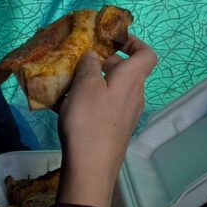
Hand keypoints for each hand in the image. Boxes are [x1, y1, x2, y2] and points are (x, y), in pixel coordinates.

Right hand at [56, 35, 156, 206]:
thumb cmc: (89, 120)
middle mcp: (133, 95)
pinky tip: (60, 105)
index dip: (133, 42)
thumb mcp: (84, 85)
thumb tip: (93, 56)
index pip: (146, 54)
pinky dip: (85, 101)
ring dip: (90, 82)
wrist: (91, 167)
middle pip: (124, 71)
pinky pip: (101, 106)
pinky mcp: (112, 129)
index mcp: (131, 79)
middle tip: (78, 61)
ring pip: (109, 89)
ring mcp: (124, 114)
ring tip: (64, 83)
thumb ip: (88, 65)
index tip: (111, 40)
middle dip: (101, 62)